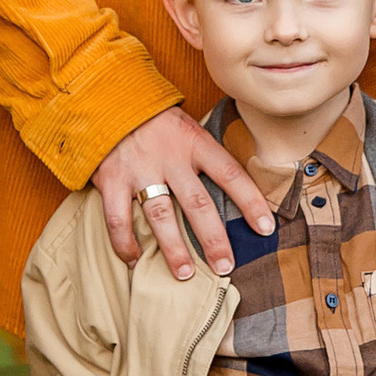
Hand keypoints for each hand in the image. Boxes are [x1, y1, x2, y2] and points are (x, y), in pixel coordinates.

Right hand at [94, 104, 274, 278]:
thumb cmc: (156, 121)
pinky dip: (125, 242)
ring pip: (161, 215)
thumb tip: (236, 190)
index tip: (266, 228)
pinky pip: (118, 218)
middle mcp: (170, 158)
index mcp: (195, 143)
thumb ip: (205, 156)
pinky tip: (134, 260)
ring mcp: (140, 170)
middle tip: (226, 267)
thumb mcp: (187, 128)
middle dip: (214, 239)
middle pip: (198, 204)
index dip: (251, 202)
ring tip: (185, 274)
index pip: (230, 174)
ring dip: (174, 248)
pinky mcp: (112, 179)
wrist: (109, 101)